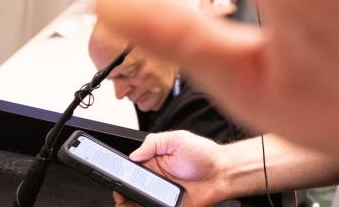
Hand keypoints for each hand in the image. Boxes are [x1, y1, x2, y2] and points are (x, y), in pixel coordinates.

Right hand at [112, 131, 227, 206]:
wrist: (223, 173)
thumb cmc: (204, 154)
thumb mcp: (178, 139)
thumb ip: (154, 142)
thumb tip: (133, 154)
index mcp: (153, 160)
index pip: (129, 168)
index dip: (120, 172)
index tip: (115, 174)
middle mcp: (153, 179)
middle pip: (127, 188)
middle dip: (121, 191)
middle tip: (122, 191)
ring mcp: (159, 194)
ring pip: (135, 203)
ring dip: (129, 202)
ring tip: (128, 201)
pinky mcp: (166, 206)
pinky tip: (142, 205)